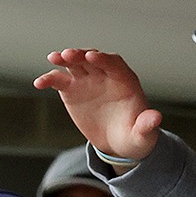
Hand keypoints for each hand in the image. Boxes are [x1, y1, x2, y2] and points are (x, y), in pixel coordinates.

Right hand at [33, 48, 162, 163]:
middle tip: (68, 54)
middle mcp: (105, 76)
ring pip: (75, 64)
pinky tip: (39, 83)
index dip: (104, 59)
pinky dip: (49, 79)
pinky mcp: (72, 90)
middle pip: (92, 59)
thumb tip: (156, 118)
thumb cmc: (134, 136)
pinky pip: (59, 80)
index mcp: (125, 81)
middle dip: (81, 55)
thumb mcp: (143, 134)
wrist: (117, 142)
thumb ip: (148, 125)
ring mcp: (87, 81)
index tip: (93, 57)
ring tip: (53, 58)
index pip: (114, 64)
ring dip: (64, 59)